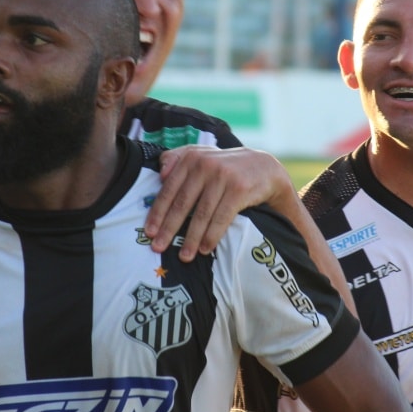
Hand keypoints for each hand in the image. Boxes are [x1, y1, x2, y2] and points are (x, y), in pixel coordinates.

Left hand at [143, 146, 288, 261]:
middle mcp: (205, 165)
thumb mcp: (202, 154)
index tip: (149, 232)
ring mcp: (223, 177)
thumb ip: (177, 158)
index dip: (157, 212)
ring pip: (201, 214)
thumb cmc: (225, 166)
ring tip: (184, 256)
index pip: (169, 189)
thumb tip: (160, 174)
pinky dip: (212, 236)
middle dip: (169, 228)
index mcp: (191, 158)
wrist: (264, 167)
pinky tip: (204, 249)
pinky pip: (221, 218)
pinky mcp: (239, 189)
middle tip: (158, 248)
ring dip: (191, 238)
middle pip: (182, 203)